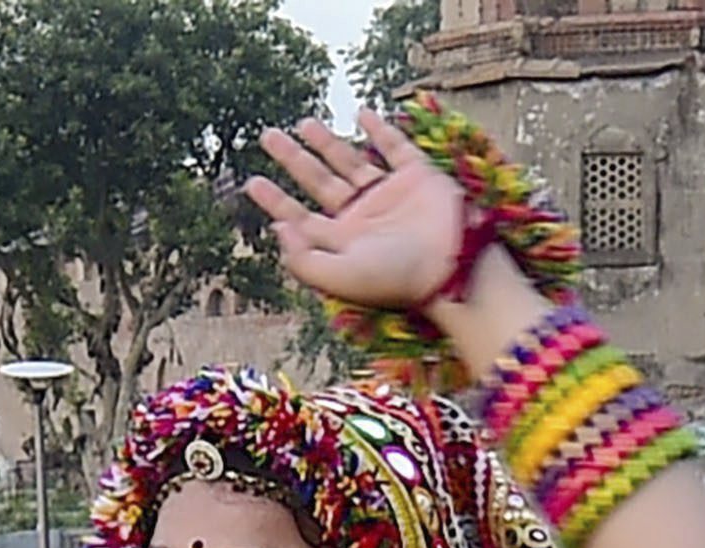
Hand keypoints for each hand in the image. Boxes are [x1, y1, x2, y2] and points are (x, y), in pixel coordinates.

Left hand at [240, 116, 476, 316]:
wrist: (451, 265)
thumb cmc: (395, 278)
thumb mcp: (339, 276)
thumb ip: (302, 259)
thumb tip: (278, 229)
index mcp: (342, 242)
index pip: (300, 217)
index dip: (275, 201)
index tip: (253, 182)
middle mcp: (362, 217)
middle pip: (318, 182)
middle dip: (292, 160)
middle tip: (267, 137)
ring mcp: (389, 195)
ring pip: (350, 162)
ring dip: (326, 142)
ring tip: (302, 123)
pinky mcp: (418, 177)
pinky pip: (395, 148)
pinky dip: (380, 130)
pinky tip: (362, 113)